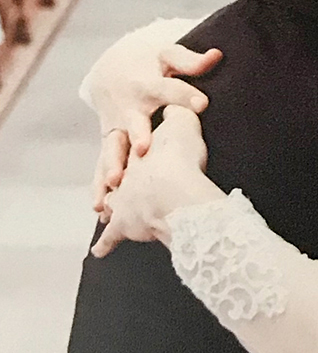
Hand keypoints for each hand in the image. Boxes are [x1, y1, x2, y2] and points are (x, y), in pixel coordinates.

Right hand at [88, 30, 222, 212]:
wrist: (112, 71)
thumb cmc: (150, 64)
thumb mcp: (168, 56)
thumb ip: (191, 61)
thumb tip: (217, 55)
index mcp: (148, 86)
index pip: (169, 89)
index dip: (184, 95)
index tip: (202, 103)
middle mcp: (129, 108)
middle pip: (133, 122)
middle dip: (138, 134)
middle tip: (143, 149)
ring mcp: (116, 128)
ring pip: (113, 148)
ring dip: (113, 165)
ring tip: (116, 183)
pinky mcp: (110, 143)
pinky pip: (103, 165)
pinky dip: (99, 185)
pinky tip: (101, 206)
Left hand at [92, 106, 221, 257]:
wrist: (172, 189)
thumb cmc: (180, 157)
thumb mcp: (184, 122)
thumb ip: (181, 109)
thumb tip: (185, 101)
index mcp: (138, 148)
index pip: (131, 143)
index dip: (133, 145)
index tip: (137, 149)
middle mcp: (125, 174)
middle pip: (117, 173)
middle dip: (113, 176)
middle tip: (112, 181)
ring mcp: (122, 200)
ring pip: (111, 201)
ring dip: (108, 205)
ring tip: (102, 211)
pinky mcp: (124, 225)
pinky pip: (112, 236)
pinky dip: (106, 243)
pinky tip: (98, 251)